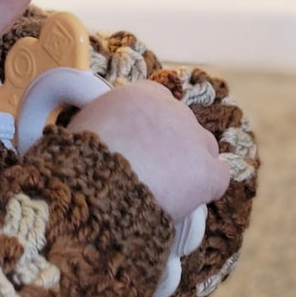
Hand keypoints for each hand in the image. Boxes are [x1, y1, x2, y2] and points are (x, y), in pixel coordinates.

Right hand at [67, 82, 229, 223]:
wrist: (92, 193)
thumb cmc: (77, 164)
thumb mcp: (82, 128)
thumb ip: (103, 124)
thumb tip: (102, 137)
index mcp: (139, 94)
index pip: (158, 100)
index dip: (151, 126)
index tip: (140, 143)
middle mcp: (172, 108)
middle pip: (181, 124)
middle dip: (169, 146)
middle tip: (148, 172)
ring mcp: (193, 139)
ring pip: (204, 148)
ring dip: (190, 165)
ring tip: (168, 190)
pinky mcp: (206, 172)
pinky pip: (218, 178)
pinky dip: (206, 190)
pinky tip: (190, 201)